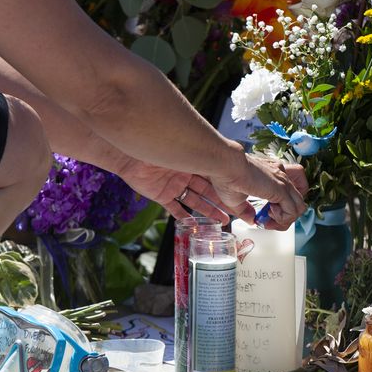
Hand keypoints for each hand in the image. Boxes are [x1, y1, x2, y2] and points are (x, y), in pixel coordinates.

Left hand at [117, 159, 231, 222]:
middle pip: (207, 190)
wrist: (131, 152)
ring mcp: (173, 184)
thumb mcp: (192, 152)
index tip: (240, 197)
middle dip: (221, 203)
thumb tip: (232, 157)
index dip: (227, 187)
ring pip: (195, 200)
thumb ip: (209, 158)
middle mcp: (185, 171)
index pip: (215, 175)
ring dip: (208, 212)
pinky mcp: (160, 194)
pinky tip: (195, 226)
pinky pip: (174, 208)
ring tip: (222, 222)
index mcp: (194, 158)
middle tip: (235, 215)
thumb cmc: (162, 145)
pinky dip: (184, 218)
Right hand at [207, 154, 307, 229]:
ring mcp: (283, 182)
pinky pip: (293, 211)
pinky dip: (283, 218)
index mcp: (272, 175)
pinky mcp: (281, 189)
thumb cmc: (226, 178)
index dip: (280, 211)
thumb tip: (252, 220)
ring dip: (285, 219)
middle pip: (297, 202)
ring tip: (270, 219)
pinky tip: (269, 214)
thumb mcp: (237, 200)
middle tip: (269, 221)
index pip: (289, 195)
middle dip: (285, 218)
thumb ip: (247, 211)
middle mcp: (281, 176)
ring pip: (299, 207)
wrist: (225, 166)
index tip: (265, 217)